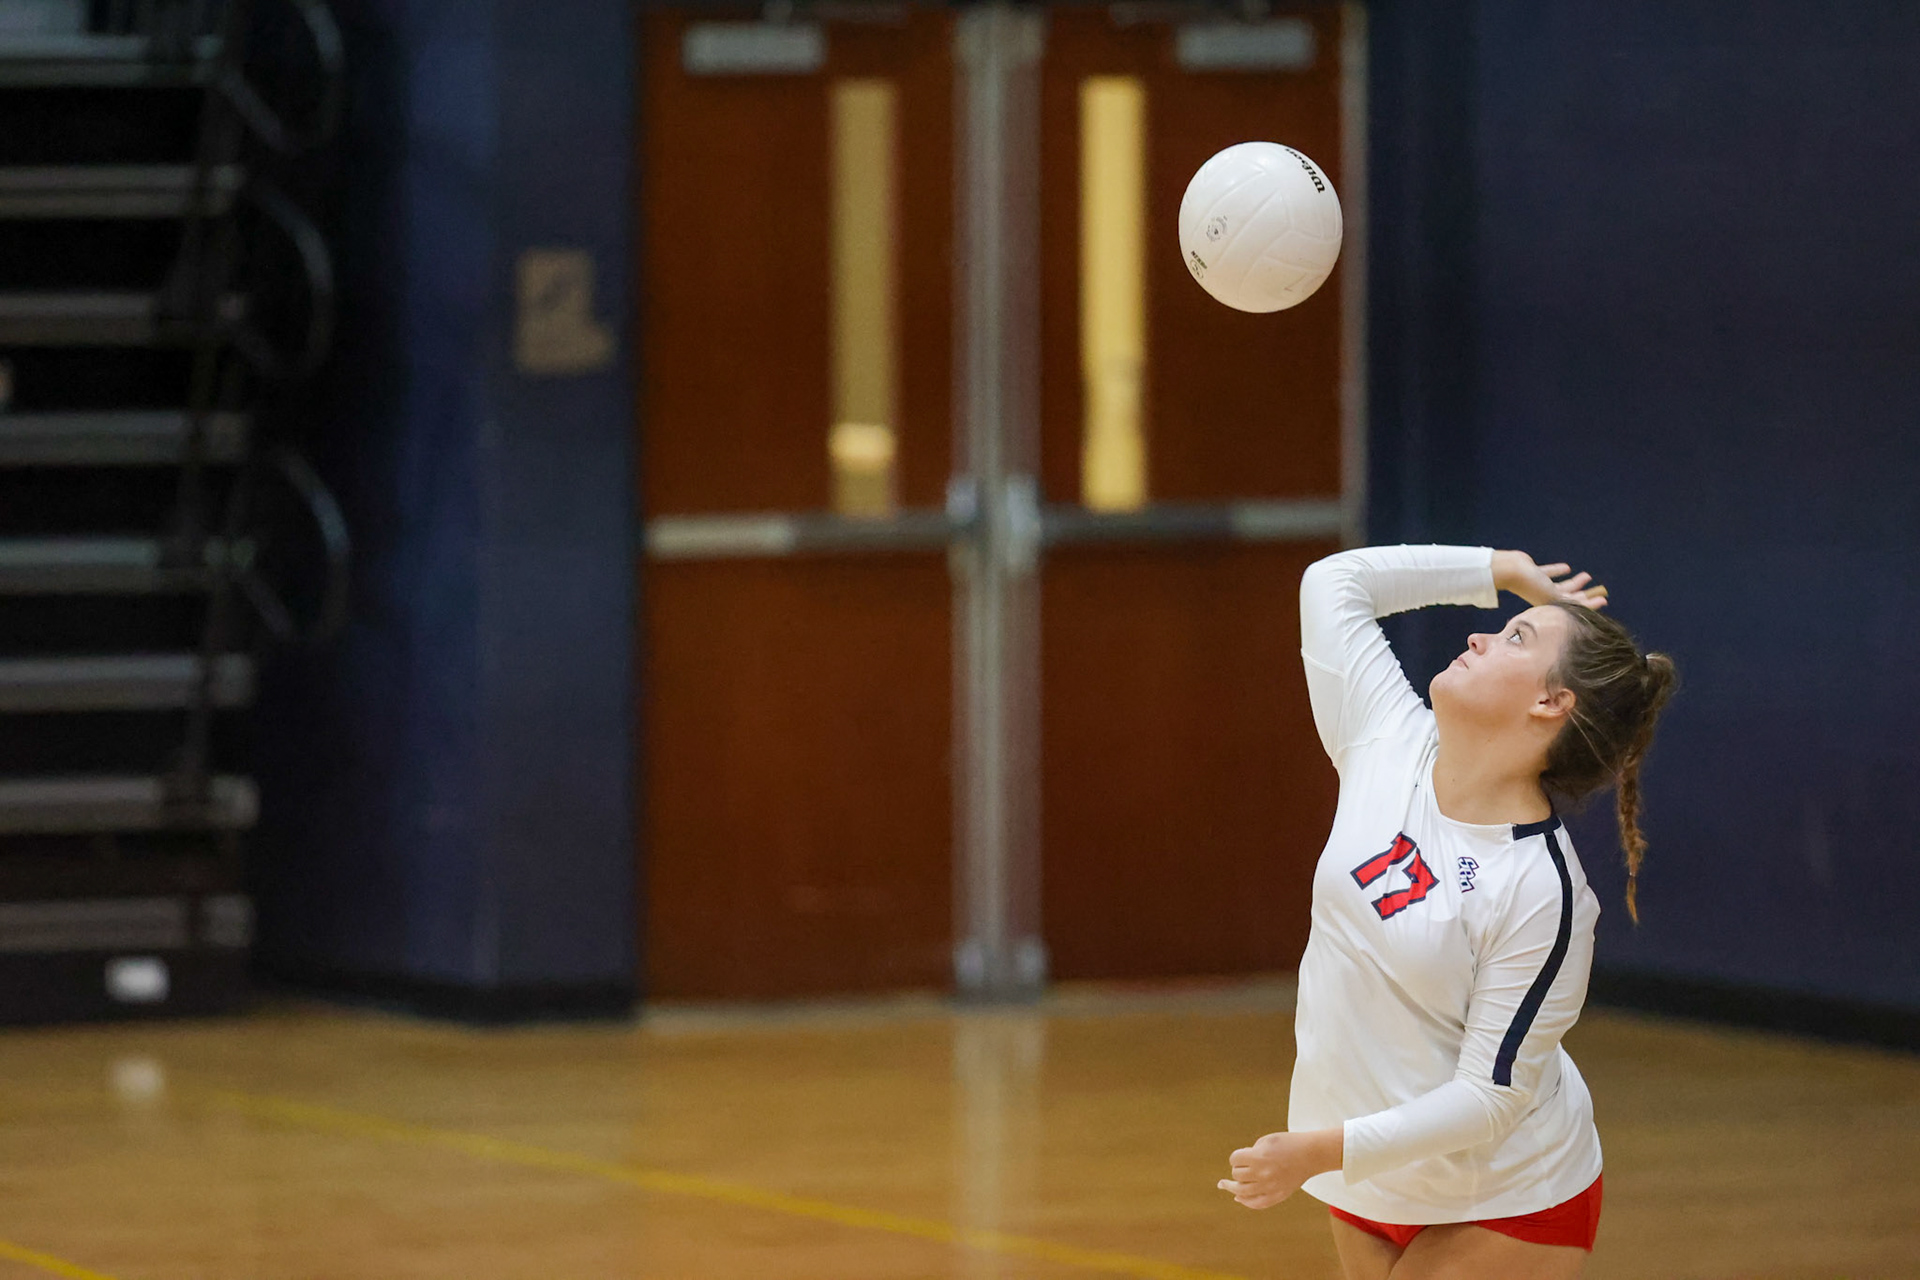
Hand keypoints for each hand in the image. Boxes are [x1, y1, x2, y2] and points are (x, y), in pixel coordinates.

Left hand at [1216, 1128, 1342, 1209]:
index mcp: (1259, 1156)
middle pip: (1237, 1175)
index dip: (1236, 1157)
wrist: (1311, 1154)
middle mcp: (1263, 1173)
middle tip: (1245, 1166)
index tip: (1242, 1156)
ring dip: (1232, 1187)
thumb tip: (1238, 1167)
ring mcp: (1270, 1187)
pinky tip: (1238, 1198)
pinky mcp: (1278, 1196)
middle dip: (1238, 1169)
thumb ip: (1250, 1152)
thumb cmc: (1288, 1144)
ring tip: (1224, 1185)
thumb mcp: (1266, 1141)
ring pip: (1242, 1191)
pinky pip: (1257, 1204)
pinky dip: (1245, 1201)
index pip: (1234, 1159)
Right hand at [1492, 550, 1608, 609]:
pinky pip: (1550, 573)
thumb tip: (1588, 609)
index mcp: (1550, 605)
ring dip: (1575, 582)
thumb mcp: (1552, 596)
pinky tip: (1567, 568)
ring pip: (1561, 585)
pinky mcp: (1535, 573)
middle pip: (1569, 597)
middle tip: (1598, 591)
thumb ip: (1568, 602)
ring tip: (1587, 576)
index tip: (1603, 601)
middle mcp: (1545, 597)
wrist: (1511, 570)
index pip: (1574, 607)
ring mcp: (1539, 585)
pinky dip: (1558, 571)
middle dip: (1584, 594)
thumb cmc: (1530, 584)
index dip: (1590, 605)